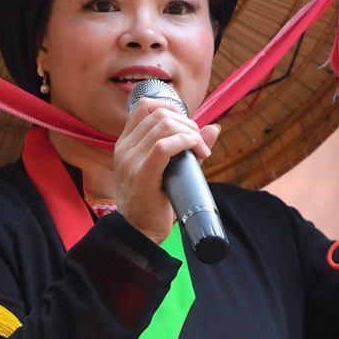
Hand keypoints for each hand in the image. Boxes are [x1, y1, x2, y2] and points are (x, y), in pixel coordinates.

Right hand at [113, 96, 218, 245]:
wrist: (140, 233)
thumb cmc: (155, 203)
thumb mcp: (170, 169)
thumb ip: (188, 147)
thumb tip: (214, 127)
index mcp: (126, 143)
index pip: (145, 105)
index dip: (172, 107)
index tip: (188, 126)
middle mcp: (124, 148)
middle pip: (159, 113)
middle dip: (187, 123)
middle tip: (199, 144)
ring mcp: (130, 160)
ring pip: (164, 126)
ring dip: (191, 134)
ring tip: (200, 152)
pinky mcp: (141, 175)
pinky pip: (164, 146)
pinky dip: (186, 143)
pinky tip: (197, 153)